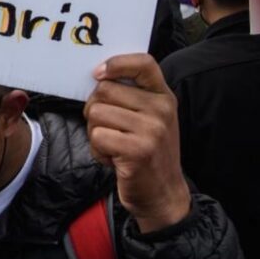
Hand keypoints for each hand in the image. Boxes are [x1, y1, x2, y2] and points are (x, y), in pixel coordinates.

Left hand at [85, 54, 190, 233]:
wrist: (163, 195)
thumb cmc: (148, 154)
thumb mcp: (150, 119)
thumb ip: (131, 97)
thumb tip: (98, 76)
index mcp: (164, 97)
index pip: (144, 63)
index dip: (117, 63)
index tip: (98, 74)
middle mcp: (161, 109)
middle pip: (104, 90)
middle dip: (95, 110)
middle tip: (110, 129)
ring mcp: (151, 129)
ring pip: (96, 113)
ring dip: (95, 133)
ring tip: (114, 146)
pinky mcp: (138, 150)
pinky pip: (97, 136)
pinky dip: (97, 150)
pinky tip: (114, 159)